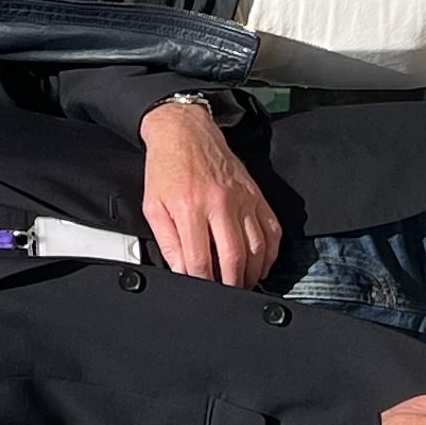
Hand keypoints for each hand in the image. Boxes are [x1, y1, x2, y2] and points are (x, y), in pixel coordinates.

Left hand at [138, 96, 280, 283]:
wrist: (184, 130)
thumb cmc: (167, 167)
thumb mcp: (154, 206)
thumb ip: (167, 242)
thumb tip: (180, 271)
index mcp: (190, 208)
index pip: (199, 259)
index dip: (201, 282)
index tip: (202, 291)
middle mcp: (220, 204)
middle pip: (233, 258)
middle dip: (231, 284)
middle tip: (227, 294)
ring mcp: (242, 199)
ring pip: (257, 248)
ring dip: (253, 273)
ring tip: (244, 283)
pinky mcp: (256, 194)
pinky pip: (272, 230)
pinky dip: (270, 252)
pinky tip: (261, 263)